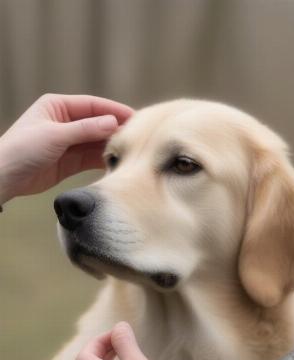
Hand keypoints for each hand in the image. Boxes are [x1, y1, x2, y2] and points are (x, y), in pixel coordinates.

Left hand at [0, 94, 132, 204]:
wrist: (5, 177)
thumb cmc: (22, 149)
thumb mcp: (55, 135)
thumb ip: (86, 129)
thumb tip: (114, 122)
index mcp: (57, 107)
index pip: (92, 105)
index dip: (114, 110)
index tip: (135, 118)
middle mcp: (65, 122)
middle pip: (97, 123)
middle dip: (116, 129)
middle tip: (137, 137)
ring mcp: (68, 143)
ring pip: (96, 142)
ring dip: (111, 146)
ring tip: (130, 151)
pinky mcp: (70, 162)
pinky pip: (92, 158)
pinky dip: (104, 160)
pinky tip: (117, 162)